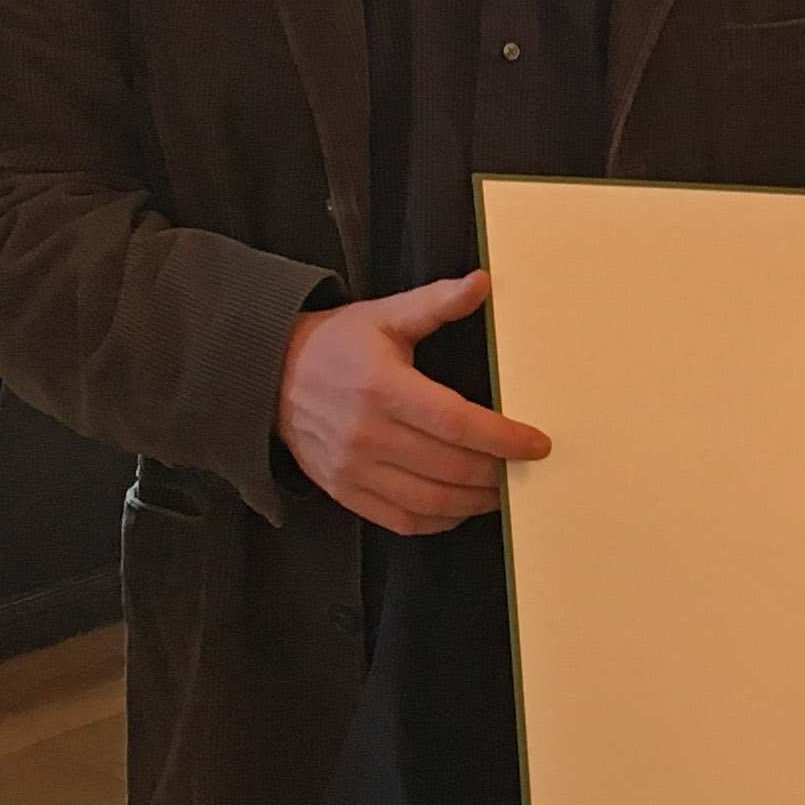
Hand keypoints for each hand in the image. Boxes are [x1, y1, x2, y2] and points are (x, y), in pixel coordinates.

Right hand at [277, 272, 551, 534]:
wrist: (267, 375)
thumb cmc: (335, 344)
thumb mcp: (385, 315)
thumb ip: (436, 303)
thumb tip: (483, 282)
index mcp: (384, 387)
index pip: (456, 422)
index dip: (503, 438)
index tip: (537, 444)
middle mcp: (368, 434)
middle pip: (450, 466)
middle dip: (496, 473)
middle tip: (523, 469)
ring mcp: (353, 468)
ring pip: (430, 501)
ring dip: (474, 502)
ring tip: (500, 490)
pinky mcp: (343, 491)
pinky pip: (400, 520)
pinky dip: (438, 521)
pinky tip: (458, 507)